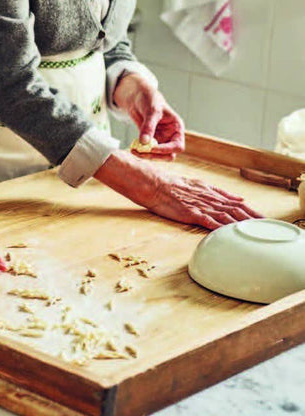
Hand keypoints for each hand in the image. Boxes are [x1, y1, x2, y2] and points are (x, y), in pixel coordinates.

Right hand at [96, 153, 260, 229]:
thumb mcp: (193, 183)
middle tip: (266, 225)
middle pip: (236, 208)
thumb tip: (235, 197)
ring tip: (256, 231)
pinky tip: (231, 234)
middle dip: (252, 217)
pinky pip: (211, 222)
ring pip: (227, 216)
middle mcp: (207, 197)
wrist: (149, 181)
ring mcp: (200, 205)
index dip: (248, 208)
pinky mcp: (191, 213)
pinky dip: (223, 228)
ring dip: (243, 224)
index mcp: (207, 189)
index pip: (233, 200)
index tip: (259, 216)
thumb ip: (214, 192)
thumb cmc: (165, 182)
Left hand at [114, 73, 184, 158]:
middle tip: (140, 152)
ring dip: (146, 156)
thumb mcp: (151, 110)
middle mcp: (171, 136)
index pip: (178, 146)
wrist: (139, 98)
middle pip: (168, 155)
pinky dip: (140, 152)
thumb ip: (148, 126)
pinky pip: (147, 152)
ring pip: (157, 156)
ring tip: (134, 150)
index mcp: (177, 128)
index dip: (166, 149)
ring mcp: (161, 140)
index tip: (152, 148)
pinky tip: (132, 148)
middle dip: (155, 156)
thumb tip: (145, 142)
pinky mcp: (150, 141)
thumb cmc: (150, 100)